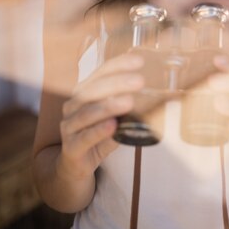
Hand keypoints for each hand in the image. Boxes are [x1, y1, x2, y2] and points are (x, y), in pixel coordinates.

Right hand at [57, 54, 143, 181]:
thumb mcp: (114, 117)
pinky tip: (113, 126)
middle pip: (93, 90)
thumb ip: (128, 106)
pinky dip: (99, 131)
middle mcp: (73, 106)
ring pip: (88, 113)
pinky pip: (84, 138)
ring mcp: (69, 127)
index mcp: (84, 92)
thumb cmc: (97, 135)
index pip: (101, 73)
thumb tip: (160, 96)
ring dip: (109, 106)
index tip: (139, 61)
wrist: (74, 167)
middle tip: (140, 81)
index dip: (119, 65)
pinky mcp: (71, 148)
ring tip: (129, 102)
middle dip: (117, 83)